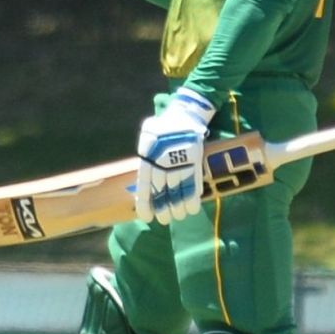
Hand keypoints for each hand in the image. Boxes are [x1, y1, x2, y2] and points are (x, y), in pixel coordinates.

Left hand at [134, 87, 214, 224]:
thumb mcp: (146, 139)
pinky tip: (192, 209)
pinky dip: (193, 197)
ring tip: (178, 217)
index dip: (146, 202)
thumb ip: (145, 159)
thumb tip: (139, 182)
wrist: (184, 113)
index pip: (144, 184)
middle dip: (164, 208)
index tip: (147, 217)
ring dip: (179, 206)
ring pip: (178, 189)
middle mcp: (163, 160)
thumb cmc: (162, 128)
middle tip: (164, 220)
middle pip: (162, 190)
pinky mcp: (195, 158)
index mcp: (148, 156)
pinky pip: (194, 181)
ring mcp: (180, 160)